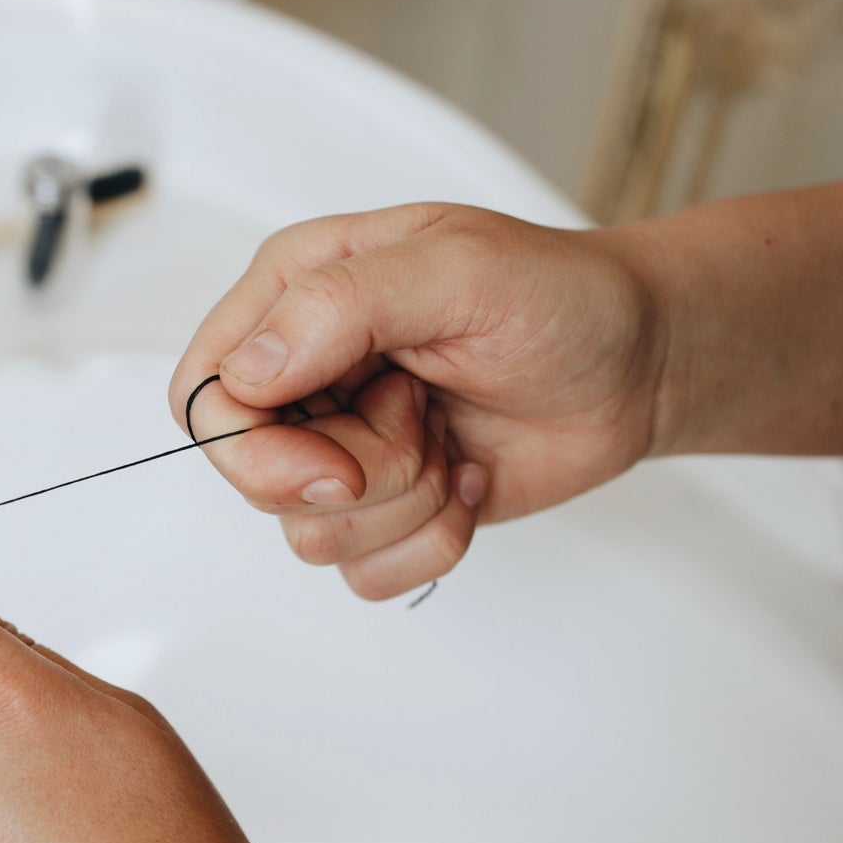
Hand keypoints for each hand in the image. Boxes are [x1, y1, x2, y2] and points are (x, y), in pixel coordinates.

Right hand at [170, 203, 663, 598]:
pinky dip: (428, 543)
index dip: (251, 450)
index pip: (203, 397)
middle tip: (422, 425)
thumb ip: (338, 306)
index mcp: (293, 297)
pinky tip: (466, 479)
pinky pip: (362, 573)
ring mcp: (340, 446)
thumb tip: (248, 372)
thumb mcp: (455, 269)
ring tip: (452, 441)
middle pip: (251, 477)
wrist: (639, 364)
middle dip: (353, 474)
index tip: (336, 461)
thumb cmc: (561, 297)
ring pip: (308, 535)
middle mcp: (304, 376)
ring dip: (402, 503)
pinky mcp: (383, 507)